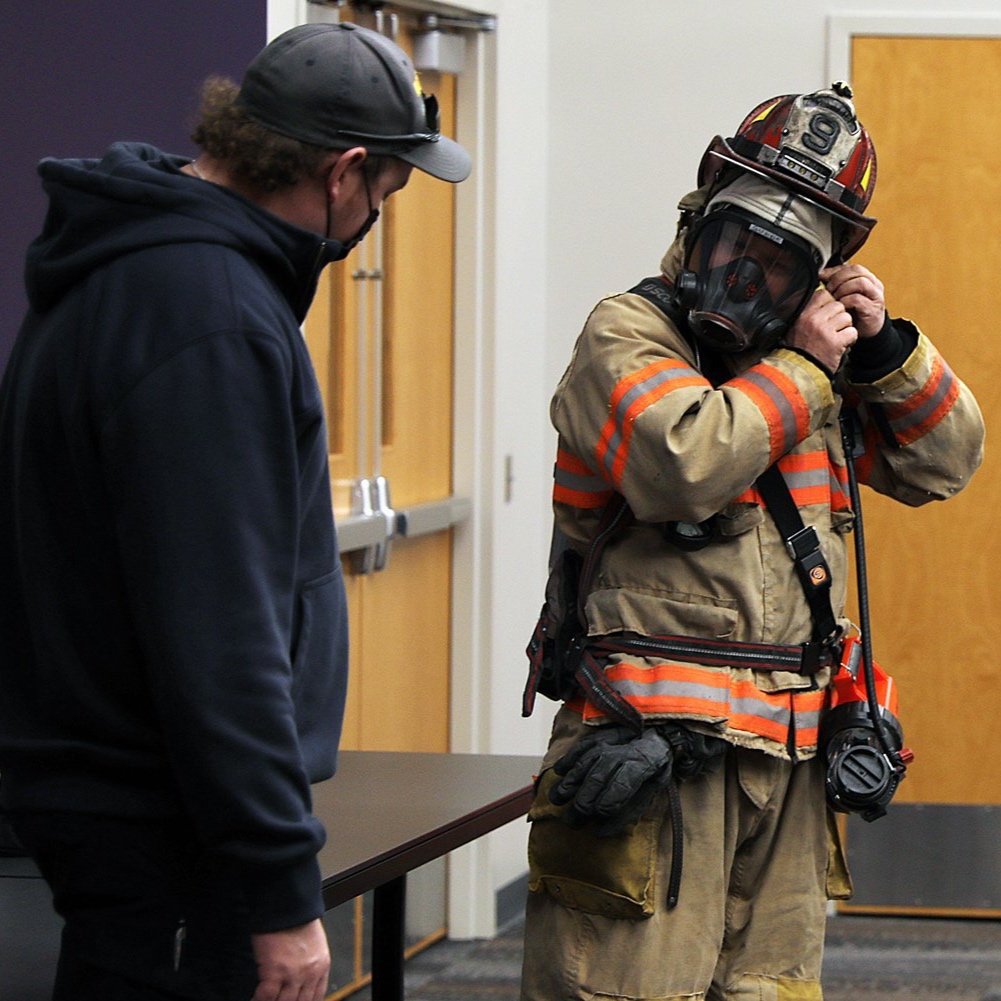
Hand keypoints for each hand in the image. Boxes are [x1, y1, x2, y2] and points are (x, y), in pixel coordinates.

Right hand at [251, 919, 329, 1000]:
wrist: (288, 904)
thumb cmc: (298, 918)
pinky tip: (256, 998)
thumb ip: (310, 963)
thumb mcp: (315, 943)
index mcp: (321, 965)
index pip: (316, 997)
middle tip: (280, 999)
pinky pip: (266, 996)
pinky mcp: (274, 971)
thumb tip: (300, 979)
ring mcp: (293, 974)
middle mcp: (309, 972)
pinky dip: (259, 999)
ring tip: (267, 999)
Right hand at [549, 725, 674, 836]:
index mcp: (644, 764)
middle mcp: (625, 750)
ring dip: (570, 780)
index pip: (625, 782)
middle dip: (585, 797)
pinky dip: (568, 758)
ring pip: (587, 760)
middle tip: (572, 818)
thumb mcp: (651, 792)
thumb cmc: (653, 770)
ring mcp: (610, 741)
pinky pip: (581, 746)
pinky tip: (559, 771)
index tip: (597, 815)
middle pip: (600, 774)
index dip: (610, 799)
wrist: (658, 736)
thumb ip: (628, 812)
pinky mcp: (598, 736)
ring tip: (557, 798)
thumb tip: (601, 831)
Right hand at [786, 285, 857, 372]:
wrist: (800, 372)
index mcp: (802, 314)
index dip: (829, 303)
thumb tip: (822, 296)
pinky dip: (850, 339)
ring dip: (845, 328)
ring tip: (837, 337)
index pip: (823, 294)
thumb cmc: (799, 350)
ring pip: (847, 317)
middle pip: (838, 305)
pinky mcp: (835, 342)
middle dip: (839, 316)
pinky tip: (841, 345)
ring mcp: (824, 330)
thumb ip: (807, 312)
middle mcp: (812, 319)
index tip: (828, 314)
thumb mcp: (795, 327)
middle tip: (833, 329)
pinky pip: (852, 332)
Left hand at [820, 264, 885, 337]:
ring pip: (860, 282)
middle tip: (828, 288)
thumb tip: (821, 274)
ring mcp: (875, 296)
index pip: (852, 266)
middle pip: (857, 270)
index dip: (836, 270)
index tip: (823, 277)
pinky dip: (846, 301)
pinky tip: (840, 307)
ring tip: (834, 298)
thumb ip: (836, 284)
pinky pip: (858, 299)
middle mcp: (874, 285)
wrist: (866, 333)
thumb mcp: (843, 295)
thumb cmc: (853, 313)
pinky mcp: (873, 309)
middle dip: (839, 278)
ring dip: (843, 289)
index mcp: (867, 279)